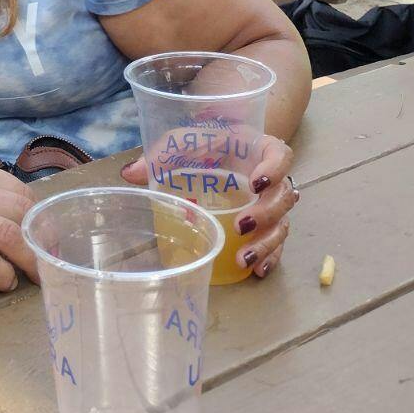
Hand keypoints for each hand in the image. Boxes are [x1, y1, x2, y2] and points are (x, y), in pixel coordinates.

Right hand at [0, 155, 36, 291]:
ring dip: (29, 261)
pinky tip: (3, 282)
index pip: (20, 191)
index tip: (46, 237)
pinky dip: (3, 276)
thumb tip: (17, 213)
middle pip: (22, 212)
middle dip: (42, 240)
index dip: (40, 217)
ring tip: (33, 275)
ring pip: (10, 236)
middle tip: (48, 260)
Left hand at [122, 135, 297, 277]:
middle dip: (267, 214)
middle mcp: (271, 178)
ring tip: (245, 259)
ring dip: (267, 243)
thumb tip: (129, 174)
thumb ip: (162, 154)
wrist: (219, 149)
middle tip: (241, 225)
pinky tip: (257, 271)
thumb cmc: (205, 143)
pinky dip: (270, 257)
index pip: (280, 155)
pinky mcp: (267, 224)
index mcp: (259, 149)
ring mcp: (271, 203)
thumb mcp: (184, 142)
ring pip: (282, 224)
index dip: (275, 169)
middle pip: (284, 197)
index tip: (257, 183)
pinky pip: (277, 243)